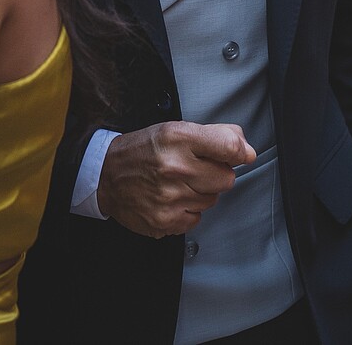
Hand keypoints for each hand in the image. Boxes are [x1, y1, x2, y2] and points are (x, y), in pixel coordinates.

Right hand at [97, 121, 256, 237]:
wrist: (105, 176)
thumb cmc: (142, 150)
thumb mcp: (175, 129)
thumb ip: (215, 135)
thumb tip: (246, 150)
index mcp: (178, 138)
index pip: (229, 147)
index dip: (240, 152)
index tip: (241, 155)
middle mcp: (174, 168)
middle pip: (226, 179)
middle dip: (216, 174)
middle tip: (197, 168)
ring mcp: (169, 197)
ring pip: (212, 200)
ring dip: (201, 192)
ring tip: (178, 183)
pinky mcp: (164, 221)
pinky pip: (196, 219)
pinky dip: (187, 210)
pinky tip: (171, 198)